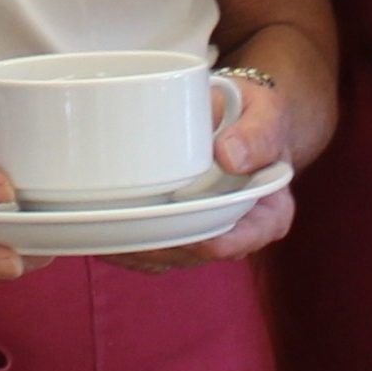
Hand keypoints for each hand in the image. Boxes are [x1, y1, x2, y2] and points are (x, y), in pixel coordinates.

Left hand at [110, 66, 298, 272]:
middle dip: (157, 249)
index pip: (243, 240)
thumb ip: (258, 134)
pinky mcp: (184, 229)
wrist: (240, 114)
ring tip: (101, 233)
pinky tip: (102, 234)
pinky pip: (157, 250)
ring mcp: (209, 234)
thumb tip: (229, 156)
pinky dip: (130, 246)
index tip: (176, 229)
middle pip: (197, 253)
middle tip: (118, 230)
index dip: (209, 242)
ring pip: (171, 257)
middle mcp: (240, 232)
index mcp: (270, 212)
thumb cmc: (256, 114)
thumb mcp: (267, 113)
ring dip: (136, 251)